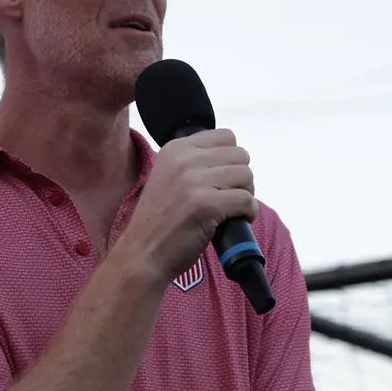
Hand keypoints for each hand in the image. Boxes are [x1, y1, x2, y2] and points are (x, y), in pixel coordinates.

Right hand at [119, 129, 255, 285]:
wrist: (143, 253)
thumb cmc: (159, 221)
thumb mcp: (167, 177)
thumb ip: (192, 162)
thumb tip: (230, 159)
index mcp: (175, 148)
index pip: (225, 136)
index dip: (231, 160)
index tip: (222, 180)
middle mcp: (183, 159)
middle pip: (240, 155)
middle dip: (240, 178)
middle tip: (229, 197)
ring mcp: (194, 181)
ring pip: (246, 176)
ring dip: (245, 195)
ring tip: (230, 209)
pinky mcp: (206, 205)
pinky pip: (246, 200)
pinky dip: (248, 212)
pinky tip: (234, 220)